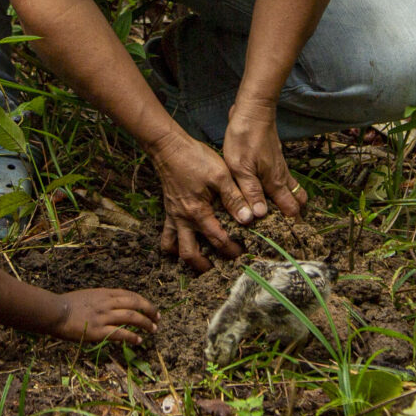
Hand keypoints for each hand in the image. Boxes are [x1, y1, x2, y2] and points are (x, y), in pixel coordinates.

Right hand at [55, 287, 158, 343]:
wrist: (54, 312)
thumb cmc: (67, 305)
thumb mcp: (88, 296)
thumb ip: (101, 299)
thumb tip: (113, 305)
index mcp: (104, 293)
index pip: (130, 295)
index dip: (143, 301)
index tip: (151, 308)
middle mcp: (107, 303)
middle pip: (135, 303)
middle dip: (150, 310)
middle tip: (158, 318)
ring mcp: (103, 317)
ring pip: (132, 317)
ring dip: (145, 323)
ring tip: (153, 330)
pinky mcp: (98, 331)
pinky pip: (120, 333)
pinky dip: (132, 336)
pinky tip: (138, 340)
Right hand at [152, 136, 251, 269]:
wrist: (169, 147)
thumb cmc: (195, 158)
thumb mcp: (221, 175)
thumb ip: (234, 198)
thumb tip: (249, 219)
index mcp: (198, 212)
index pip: (217, 240)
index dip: (232, 249)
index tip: (245, 253)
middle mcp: (183, 219)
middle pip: (190, 254)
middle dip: (205, 266)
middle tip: (222, 267)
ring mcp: (173, 216)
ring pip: (173, 248)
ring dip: (186, 258)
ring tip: (201, 262)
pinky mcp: (169, 211)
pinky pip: (166, 236)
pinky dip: (174, 244)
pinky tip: (186, 242)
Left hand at [221, 97, 308, 219]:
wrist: (253, 111)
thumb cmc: (244, 138)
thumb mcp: (240, 168)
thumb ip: (250, 192)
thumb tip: (260, 217)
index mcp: (274, 182)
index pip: (291, 210)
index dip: (291, 224)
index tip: (286, 238)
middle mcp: (281, 177)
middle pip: (297, 202)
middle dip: (295, 216)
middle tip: (285, 230)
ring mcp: (280, 168)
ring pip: (292, 191)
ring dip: (289, 203)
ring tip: (278, 217)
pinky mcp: (274, 160)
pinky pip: (285, 181)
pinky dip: (282, 192)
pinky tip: (268, 195)